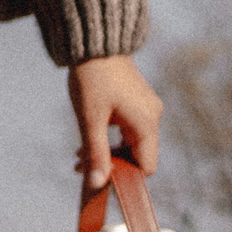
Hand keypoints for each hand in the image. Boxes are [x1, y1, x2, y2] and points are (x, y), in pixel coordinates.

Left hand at [69, 54, 162, 190]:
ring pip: (131, 145)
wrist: (96, 46)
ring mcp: (147, 109)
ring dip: (107, 154)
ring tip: (79, 154)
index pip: (146, 166)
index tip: (99, 180)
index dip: (125, 178)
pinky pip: (129, 132)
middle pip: (138, 157)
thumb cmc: (92, 81)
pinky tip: (88, 140)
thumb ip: (96, 154)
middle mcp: (152, 116)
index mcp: (146, 122)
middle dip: (111, 166)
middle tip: (79, 166)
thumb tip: (98, 184)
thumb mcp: (90, 121)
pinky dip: (111, 140)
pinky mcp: (138, 104)